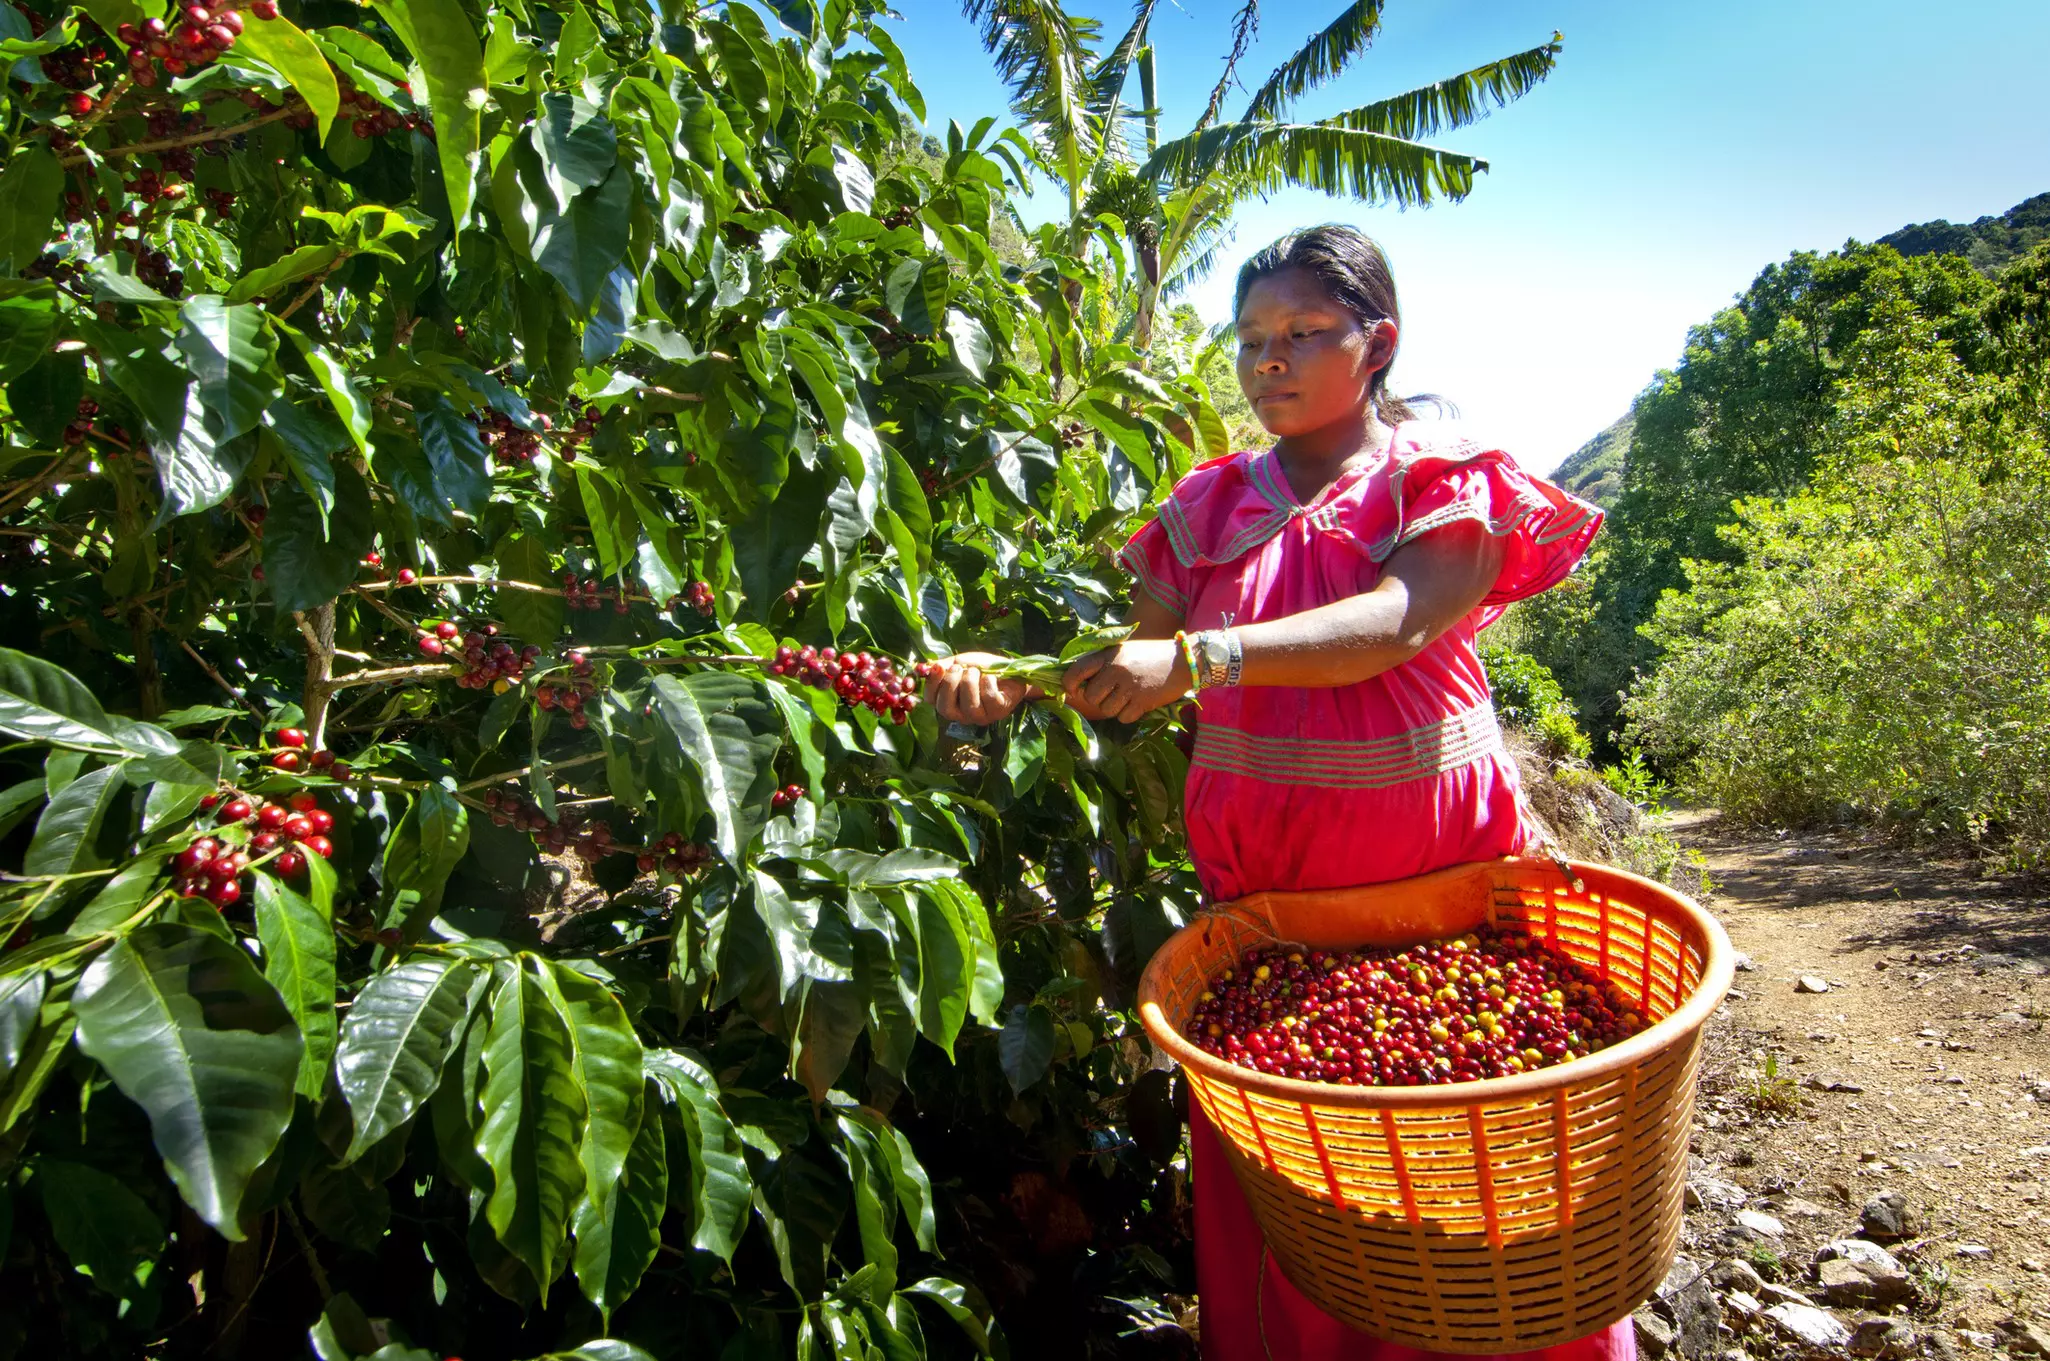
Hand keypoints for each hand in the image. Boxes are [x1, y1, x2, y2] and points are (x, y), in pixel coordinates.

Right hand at [924, 652, 1040, 725]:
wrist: (1011, 670)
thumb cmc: (982, 669)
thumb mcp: (960, 663)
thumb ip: (943, 666)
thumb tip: (928, 667)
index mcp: (950, 702)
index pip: (931, 700)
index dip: (932, 684)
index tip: (939, 667)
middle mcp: (962, 714)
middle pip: (946, 709)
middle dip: (950, 684)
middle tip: (960, 669)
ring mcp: (981, 716)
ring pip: (969, 706)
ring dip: (970, 682)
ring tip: (976, 671)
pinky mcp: (998, 712)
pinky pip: (988, 699)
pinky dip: (988, 683)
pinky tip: (991, 677)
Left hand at [1062, 639, 1189, 721]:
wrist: (1183, 661)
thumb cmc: (1150, 655)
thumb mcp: (1124, 650)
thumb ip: (1103, 663)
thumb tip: (1078, 682)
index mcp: (1109, 654)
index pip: (1076, 671)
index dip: (1069, 684)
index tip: (1073, 690)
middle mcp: (1116, 670)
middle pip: (1090, 697)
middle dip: (1098, 699)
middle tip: (1112, 693)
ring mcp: (1129, 686)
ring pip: (1106, 710)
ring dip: (1115, 708)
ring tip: (1128, 697)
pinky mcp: (1142, 701)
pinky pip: (1123, 718)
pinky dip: (1129, 714)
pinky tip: (1138, 702)